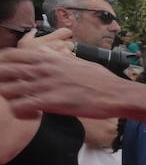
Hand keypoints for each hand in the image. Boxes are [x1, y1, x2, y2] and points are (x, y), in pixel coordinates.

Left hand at [0, 34, 125, 118]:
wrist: (116, 94)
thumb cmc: (100, 79)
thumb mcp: (77, 61)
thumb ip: (56, 56)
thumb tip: (42, 49)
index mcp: (48, 59)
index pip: (11, 55)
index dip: (4, 64)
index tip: (9, 75)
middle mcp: (43, 69)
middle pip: (3, 72)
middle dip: (3, 82)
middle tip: (12, 92)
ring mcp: (46, 86)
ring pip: (8, 90)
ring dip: (10, 99)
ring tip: (21, 105)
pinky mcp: (51, 103)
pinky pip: (21, 107)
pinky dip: (20, 112)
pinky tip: (31, 115)